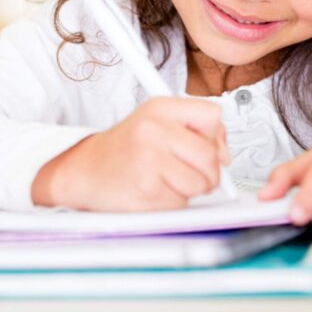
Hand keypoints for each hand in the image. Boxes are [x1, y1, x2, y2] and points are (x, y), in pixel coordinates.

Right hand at [31, 97, 229, 210]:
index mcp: (160, 108)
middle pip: (211, 156)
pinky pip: (181, 202)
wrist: (86, 170)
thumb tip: (225, 154)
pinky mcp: (147, 189)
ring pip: (201, 183)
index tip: (205, 146)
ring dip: (190, 190)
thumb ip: (194, 130)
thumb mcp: (156, 122)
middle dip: (209, 172)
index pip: (213, 116)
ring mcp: (150, 159)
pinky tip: (153, 190)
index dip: (216, 137)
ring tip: (166, 180)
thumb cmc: (125, 148)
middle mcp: (154, 129)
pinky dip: (172, 203)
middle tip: (189, 173)